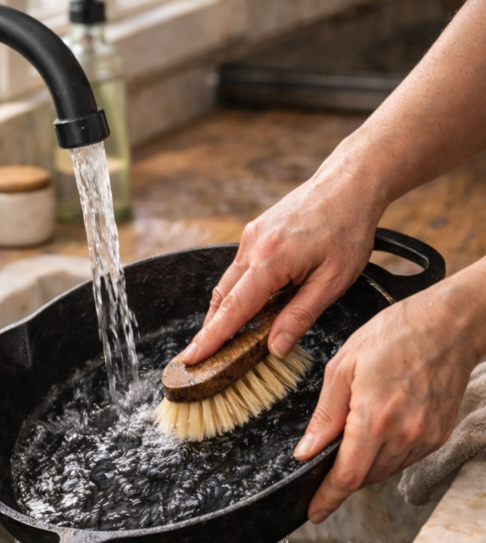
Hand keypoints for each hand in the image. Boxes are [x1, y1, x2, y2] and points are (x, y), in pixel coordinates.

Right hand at [179, 146, 386, 364]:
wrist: (350, 183)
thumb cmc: (348, 228)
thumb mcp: (333, 281)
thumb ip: (300, 316)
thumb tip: (275, 348)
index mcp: (271, 259)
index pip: (233, 308)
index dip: (212, 337)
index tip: (193, 358)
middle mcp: (253, 246)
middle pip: (222, 297)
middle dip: (210, 330)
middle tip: (199, 360)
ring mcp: (251, 236)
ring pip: (228, 283)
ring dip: (222, 312)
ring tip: (219, 341)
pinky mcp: (255, 233)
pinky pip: (238, 270)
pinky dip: (235, 293)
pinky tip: (242, 310)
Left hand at [293, 270, 485, 521]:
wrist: (451, 325)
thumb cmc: (396, 334)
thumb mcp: (344, 366)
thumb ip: (326, 415)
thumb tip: (307, 451)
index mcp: (374, 418)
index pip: (347, 476)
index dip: (327, 499)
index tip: (314, 513)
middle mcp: (403, 434)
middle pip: (365, 477)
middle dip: (343, 476)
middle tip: (328, 459)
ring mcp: (425, 437)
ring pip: (386, 470)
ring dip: (366, 464)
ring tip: (358, 432)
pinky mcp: (439, 435)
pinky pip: (405, 458)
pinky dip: (387, 453)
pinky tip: (382, 427)